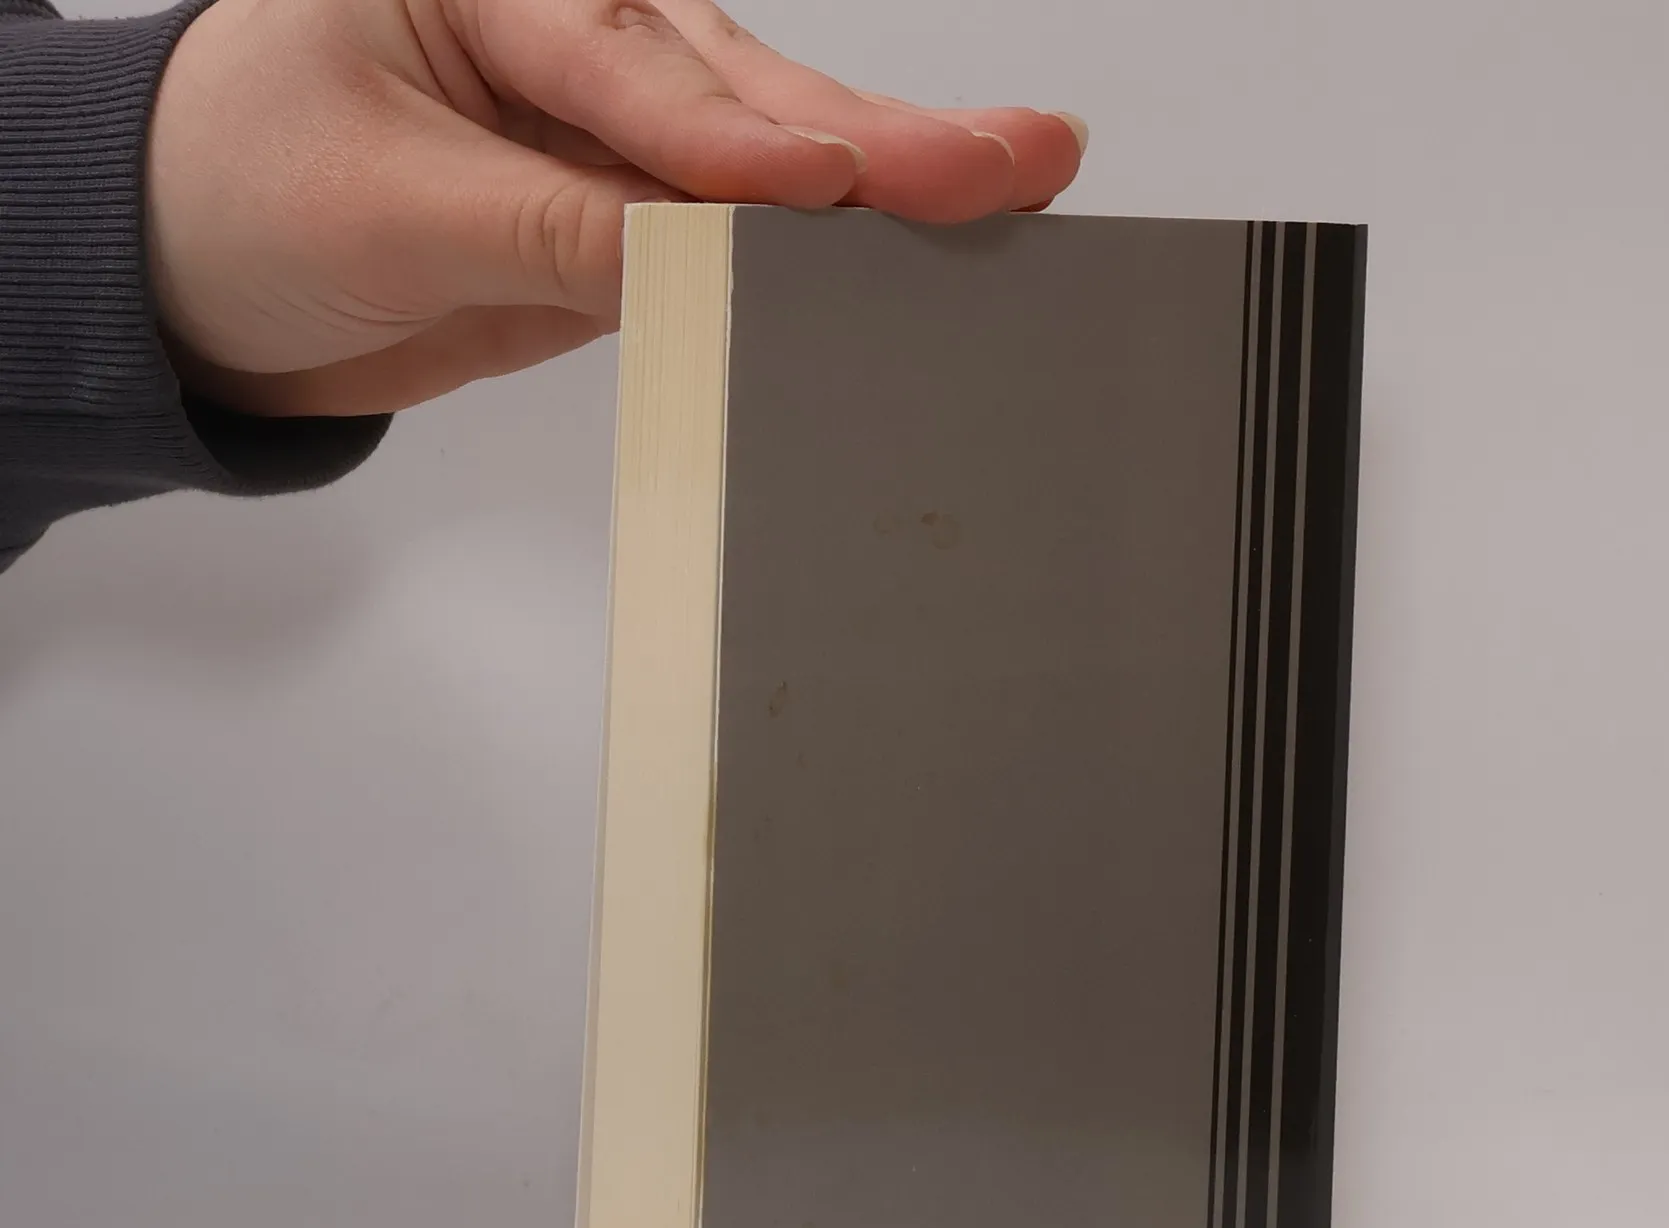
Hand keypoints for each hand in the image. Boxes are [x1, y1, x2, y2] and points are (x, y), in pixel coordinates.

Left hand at [147, 0, 1087, 416]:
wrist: (195, 290)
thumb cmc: (234, 198)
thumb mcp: (385, 209)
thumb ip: (555, 234)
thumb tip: (706, 265)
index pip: (630, 68)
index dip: (735, 145)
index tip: (835, 197)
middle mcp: (562, 34)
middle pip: (738, 93)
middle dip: (875, 137)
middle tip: (1012, 158)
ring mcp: (601, 128)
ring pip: (761, 159)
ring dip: (882, 185)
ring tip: (1009, 178)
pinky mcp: (617, 215)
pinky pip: (732, 239)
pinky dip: (820, 258)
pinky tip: (912, 243)